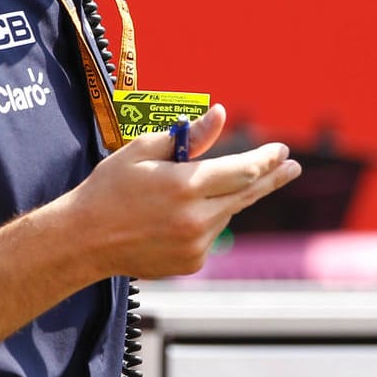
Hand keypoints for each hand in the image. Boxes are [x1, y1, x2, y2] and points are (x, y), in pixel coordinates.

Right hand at [71, 104, 301, 277]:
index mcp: (185, 185)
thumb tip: (221, 115)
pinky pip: (211, 233)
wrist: (83, 240)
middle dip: (273, 177)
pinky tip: (175, 217)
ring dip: (224, 197)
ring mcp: (196, 244)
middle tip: (292, 166)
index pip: (242, 170)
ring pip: (228, 213)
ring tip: (190, 191)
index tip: (282, 150)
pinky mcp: (192, 262)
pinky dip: (205, 219)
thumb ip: (188, 137)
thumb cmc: (109, 188)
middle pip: (247, 193)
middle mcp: (196, 218)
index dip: (266, 159)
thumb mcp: (143, 151)